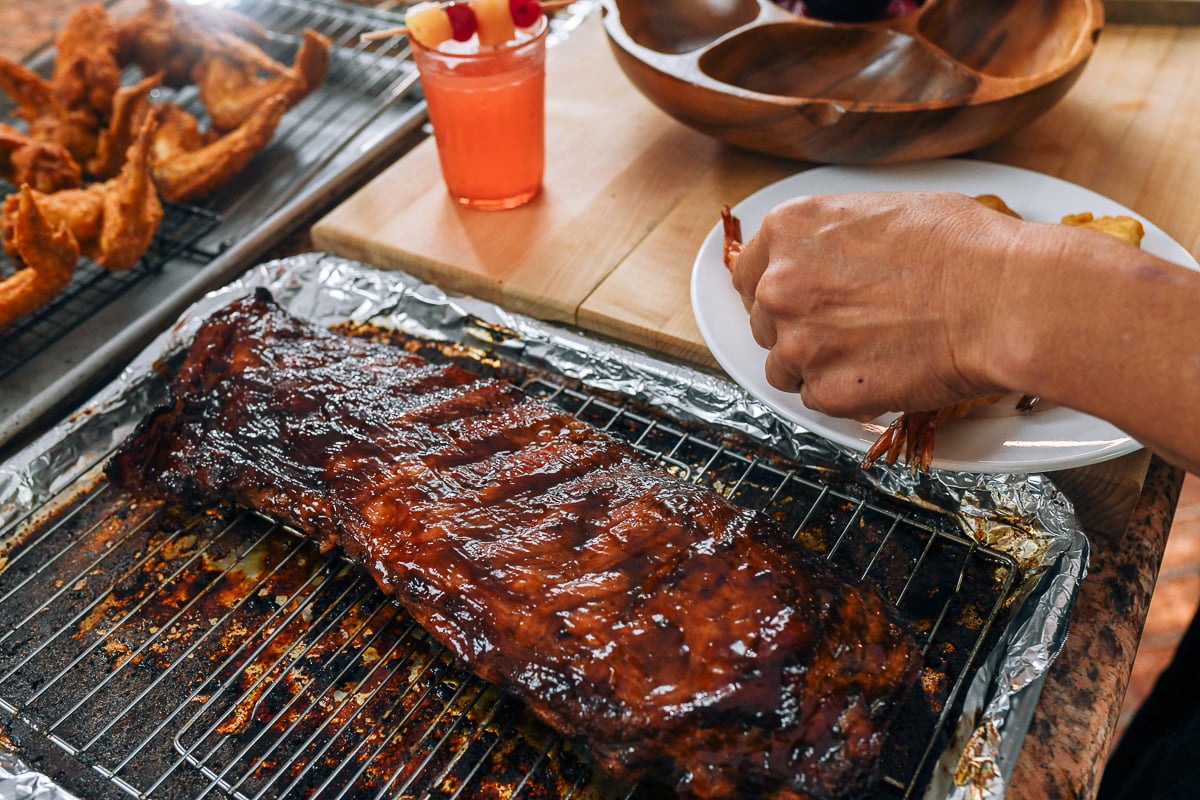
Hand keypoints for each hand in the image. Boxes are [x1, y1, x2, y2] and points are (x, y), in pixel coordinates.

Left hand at [729, 191, 1022, 419]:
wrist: (1004, 299)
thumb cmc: (963, 247)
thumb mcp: (884, 209)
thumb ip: (834, 237)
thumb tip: (829, 253)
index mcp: (789, 231)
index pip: (748, 273)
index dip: (773, 290)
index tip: (793, 301)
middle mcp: (781, 286)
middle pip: (765, 323)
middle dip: (798, 328)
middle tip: (846, 327)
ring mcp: (800, 344)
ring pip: (785, 368)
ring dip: (817, 365)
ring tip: (870, 351)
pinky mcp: (828, 391)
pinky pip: (819, 399)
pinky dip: (845, 394)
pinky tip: (883, 371)